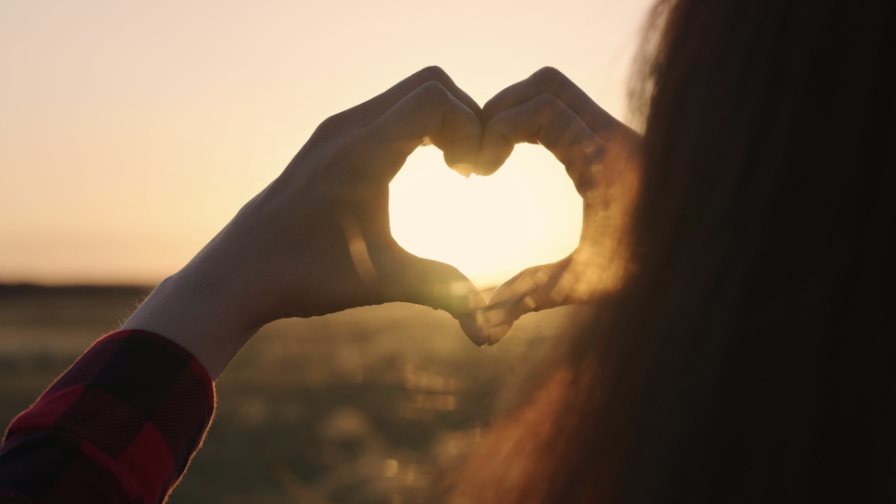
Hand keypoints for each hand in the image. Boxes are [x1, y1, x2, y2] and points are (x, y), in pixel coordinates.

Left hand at [124, 67, 493, 375]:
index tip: (472, 174)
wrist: (238, 272)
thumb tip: (487, 328)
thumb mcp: (381, 282)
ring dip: (443, 122)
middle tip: (469, 168)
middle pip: (430, 83)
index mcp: (362, 152)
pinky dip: (420, 126)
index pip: (434, 97)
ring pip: (410, 93)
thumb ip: (440, 290)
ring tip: (453, 169)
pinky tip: (424, 168)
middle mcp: (348, 128)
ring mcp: (338, 129)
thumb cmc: (303, 276)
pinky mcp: (333, 139)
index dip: (470, 127)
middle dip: (465, 118)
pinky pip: (391, 109)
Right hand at [476, 67, 642, 341]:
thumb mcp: (588, 285)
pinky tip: (524, 158)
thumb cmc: (659, 273)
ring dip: (519, 111)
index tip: (480, 166)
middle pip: (545, 84)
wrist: (720, 258)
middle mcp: (613, 135)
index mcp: (603, 158)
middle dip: (502, 109)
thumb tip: (480, 329)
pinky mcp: (619, 141)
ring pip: (557, 90)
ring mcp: (618, 133)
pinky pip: (570, 110)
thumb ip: (528, 298)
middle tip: (480, 152)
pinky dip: (538, 121)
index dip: (497, 126)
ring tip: (495, 152)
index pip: (540, 108)